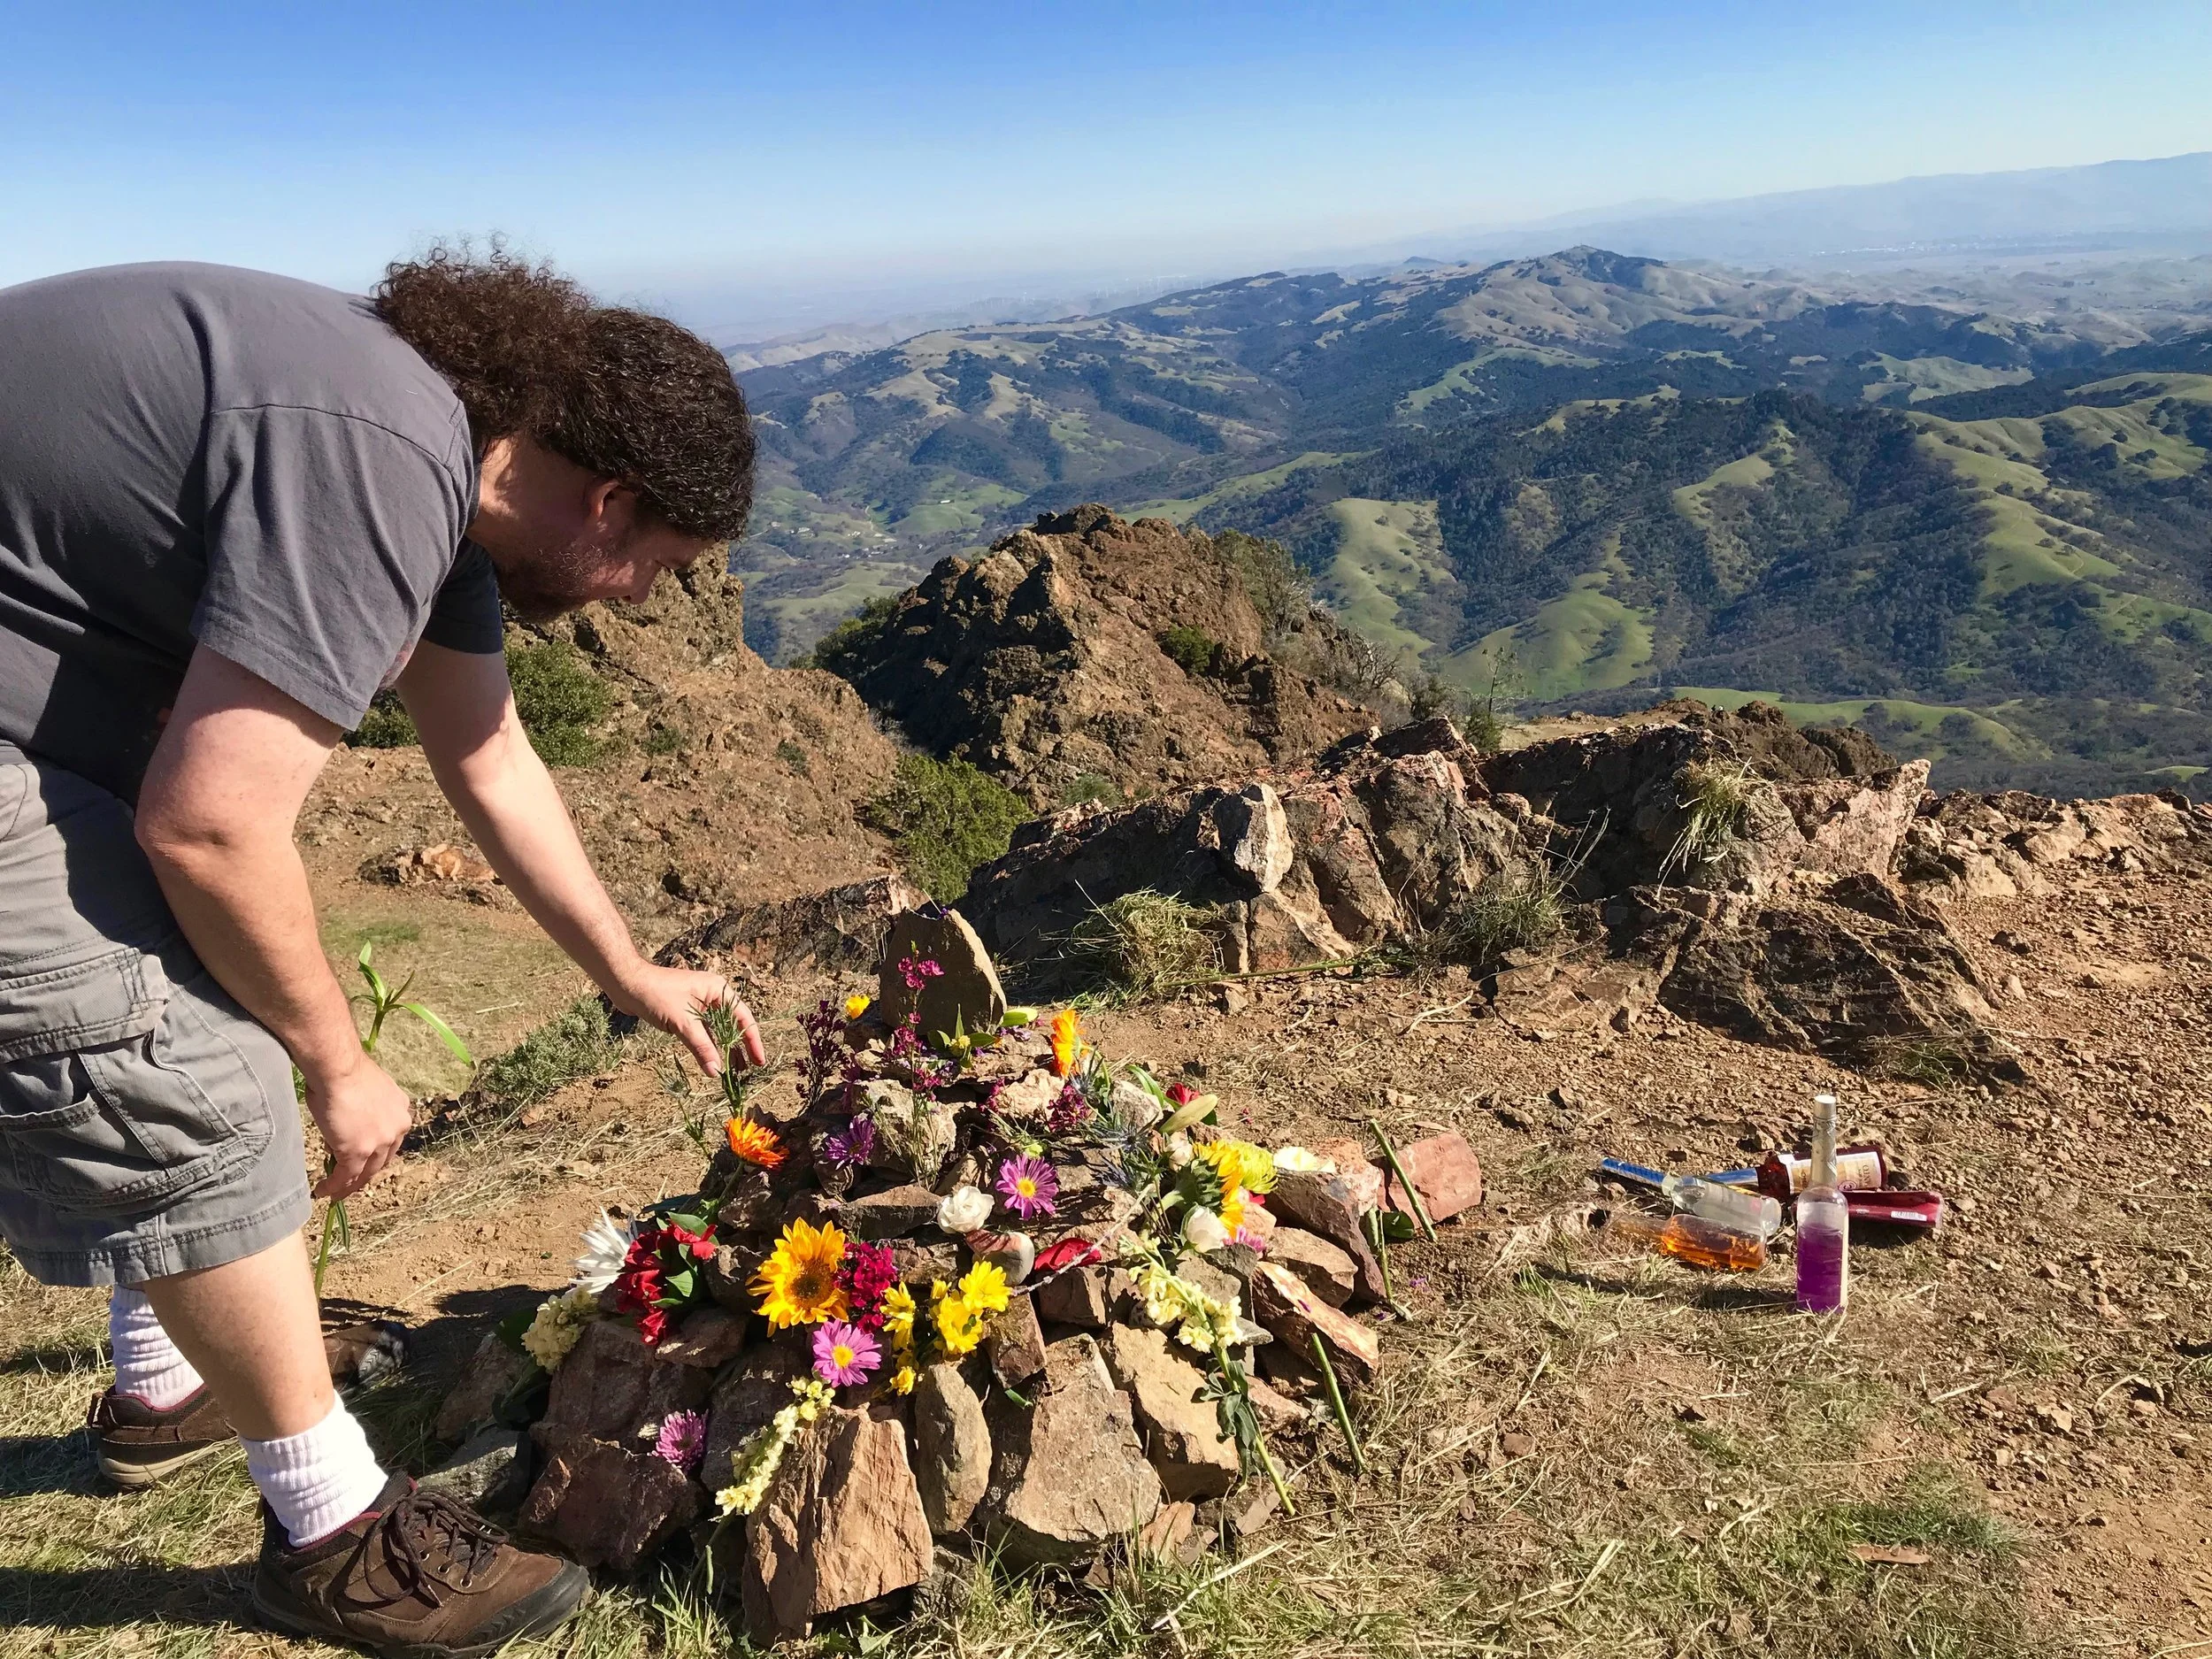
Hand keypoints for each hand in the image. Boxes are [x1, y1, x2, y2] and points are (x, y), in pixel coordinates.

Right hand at [304, 1055, 414, 1198]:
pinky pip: (346, 1176)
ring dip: (349, 1185)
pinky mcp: (358, 1152)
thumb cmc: (345, 1072)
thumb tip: (344, 1127)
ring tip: (335, 1193)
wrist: (339, 1069)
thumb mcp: (365, 1094)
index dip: (375, 1156)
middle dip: (364, 1174)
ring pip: (365, 1172)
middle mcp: (397, 1129)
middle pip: (381, 1161)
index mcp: (401, 1112)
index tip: (362, 1162)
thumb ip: (363, 1113)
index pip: (389, 1142)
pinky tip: (323, 1191)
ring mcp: (379, 1142)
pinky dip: (334, 1187)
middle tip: (349, 1182)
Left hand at [609, 963, 763, 1075]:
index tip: (759, 1061)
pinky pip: (702, 1033)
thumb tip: (717, 1072)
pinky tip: (711, 1062)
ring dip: (723, 1050)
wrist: (626, 983)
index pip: (743, 1018)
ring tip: (733, 1071)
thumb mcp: (683, 1023)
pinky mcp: (684, 1013)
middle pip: (733, 1025)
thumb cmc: (656, 994)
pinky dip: (707, 1047)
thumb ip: (702, 1048)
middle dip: (740, 1048)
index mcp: (718, 990)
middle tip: (749, 1070)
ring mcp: (698, 1005)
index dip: (752, 1042)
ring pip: (717, 1031)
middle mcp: (712, 996)